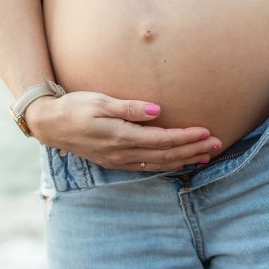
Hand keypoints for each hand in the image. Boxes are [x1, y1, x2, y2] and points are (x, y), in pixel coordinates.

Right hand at [25, 90, 223, 171]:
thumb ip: (129, 107)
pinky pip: (147, 166)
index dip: (187, 137)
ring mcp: (119, 160)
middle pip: (166, 155)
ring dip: (184, 159)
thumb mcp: (101, 101)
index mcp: (121, 136)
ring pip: (159, 164)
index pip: (163, 140)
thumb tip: (158, 110)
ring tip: (205, 155)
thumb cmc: (75, 107)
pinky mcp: (115, 162)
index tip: (207, 131)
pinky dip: (167, 165)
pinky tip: (178, 162)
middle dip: (193, 150)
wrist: (50, 124)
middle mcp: (122, 153)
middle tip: (218, 144)